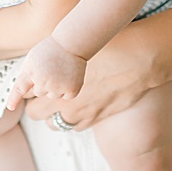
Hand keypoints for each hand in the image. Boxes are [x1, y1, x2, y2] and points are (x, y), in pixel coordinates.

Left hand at [7, 35, 89, 110]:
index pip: (19, 88)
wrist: (72, 44)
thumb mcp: (32, 57)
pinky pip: (66, 96)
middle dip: (43, 83)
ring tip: (61, 71)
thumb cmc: (52, 49)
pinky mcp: (72, 90)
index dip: (14, 99)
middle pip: (39, 92)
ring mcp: (58, 87)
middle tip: (51, 68)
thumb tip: (24, 88)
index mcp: (31, 72)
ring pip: (53, 95)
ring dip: (56, 87)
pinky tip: (70, 76)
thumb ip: (26, 73)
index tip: (10, 107)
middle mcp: (43, 82)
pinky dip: (68, 89)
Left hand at [21, 7, 171, 129]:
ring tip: (63, 103)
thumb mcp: (83, 43)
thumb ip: (62, 52)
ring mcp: (82, 113)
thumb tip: (52, 47)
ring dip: (55, 115)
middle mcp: (66, 101)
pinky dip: (75, 119)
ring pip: (55, 124)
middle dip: (37, 105)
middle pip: (35, 113)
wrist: (143, 59)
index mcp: (58, 81)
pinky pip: (76, 126)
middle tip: (44, 95)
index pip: (28, 93)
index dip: (29, 89)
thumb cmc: (114, 45)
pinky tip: (82, 107)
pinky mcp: (97, 118)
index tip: (34, 84)